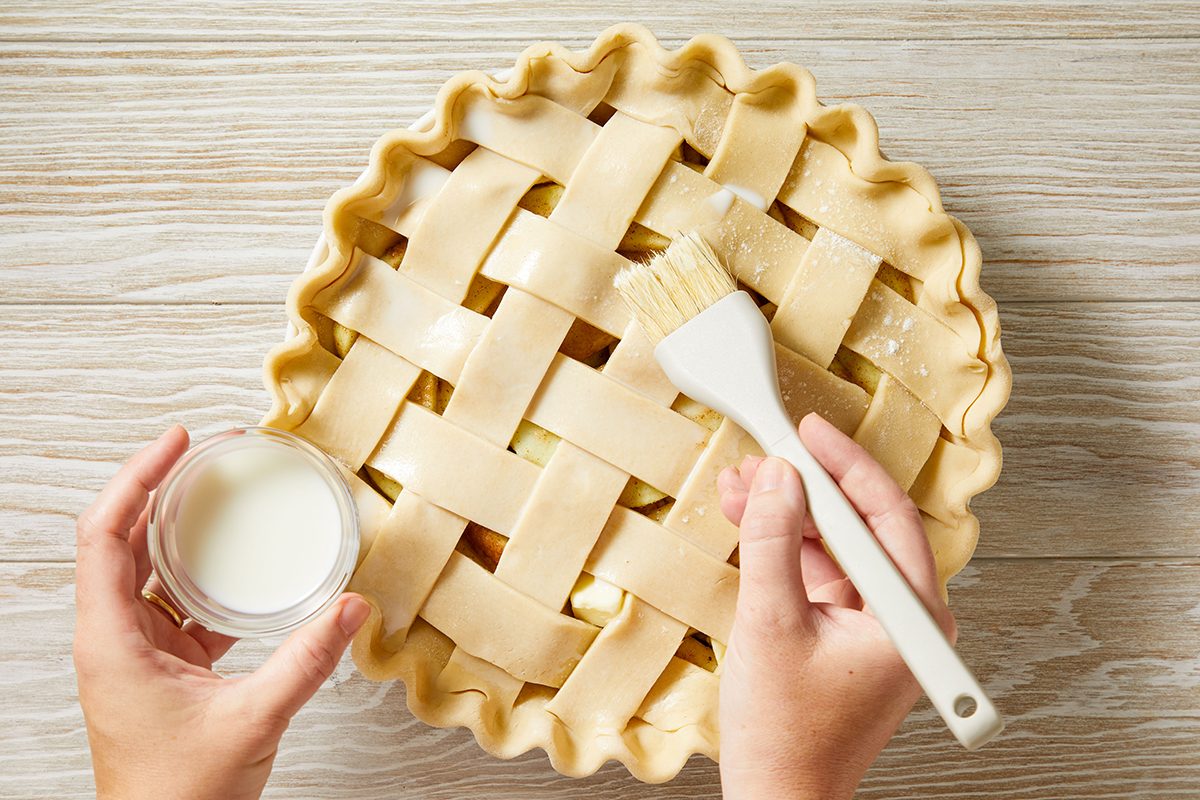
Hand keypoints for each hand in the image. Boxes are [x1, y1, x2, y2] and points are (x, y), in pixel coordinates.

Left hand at [73, 426, 371, 799]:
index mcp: (112, 641)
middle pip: (121, 540)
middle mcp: (114, 639)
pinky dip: (202, 576)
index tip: (176, 444)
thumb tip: (352, 609)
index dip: (135, 479)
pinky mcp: (160, 669)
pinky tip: (239, 569)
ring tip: (218, 495)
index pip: (103, 535)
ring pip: (146, 570)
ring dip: (179, 531)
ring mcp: (135, 654)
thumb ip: (307, 661)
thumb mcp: (253, 719)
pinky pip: (175, 604)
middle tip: (205, 453)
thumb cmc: (178, 797)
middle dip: (161, 490)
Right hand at [716, 413, 955, 799]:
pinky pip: (819, 572)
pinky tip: (751, 519)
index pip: (886, 516)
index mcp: (911, 617)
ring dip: (788, 515)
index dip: (844, 465)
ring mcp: (875, 625)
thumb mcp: (770, 623)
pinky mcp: (846, 631)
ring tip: (743, 487)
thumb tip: (778, 478)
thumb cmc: (785, 734)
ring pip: (835, 545)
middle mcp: (904, 617)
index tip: (810, 431)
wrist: (777, 796)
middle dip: (805, 489)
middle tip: (764, 457)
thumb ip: (773, 542)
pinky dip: (785, 546)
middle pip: (859, 526)